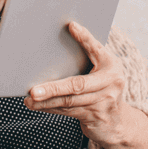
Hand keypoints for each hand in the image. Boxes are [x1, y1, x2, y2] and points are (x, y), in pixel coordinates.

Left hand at [24, 22, 129, 146]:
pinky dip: (50, 107)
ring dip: (46, 101)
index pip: (97, 50)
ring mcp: (104, 102)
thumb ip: (89, 56)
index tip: (71, 26)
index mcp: (112, 65)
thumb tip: (65, 35)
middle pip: (77, 85)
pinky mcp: (95, 117)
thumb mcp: (102, 69)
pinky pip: (68, 111)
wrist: (118, 122)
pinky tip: (37, 105)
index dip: (85, 38)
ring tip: (29, 99)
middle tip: (33, 90)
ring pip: (69, 102)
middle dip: (53, 88)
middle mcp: (111, 83)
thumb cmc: (103, 88)